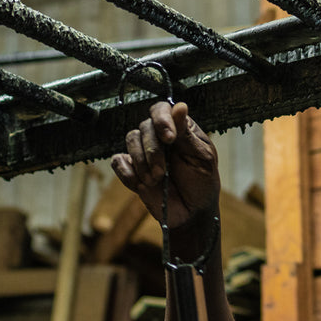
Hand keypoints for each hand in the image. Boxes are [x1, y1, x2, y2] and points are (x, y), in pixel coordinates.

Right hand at [111, 101, 219, 231]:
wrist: (191, 213)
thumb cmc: (202, 183)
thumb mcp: (202, 158)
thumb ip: (187, 133)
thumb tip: (180, 106)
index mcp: (178, 128)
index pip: (161, 110)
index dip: (161, 120)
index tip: (169, 139)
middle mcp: (158, 137)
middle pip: (144, 127)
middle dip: (152, 150)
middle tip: (162, 172)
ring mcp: (143, 153)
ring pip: (130, 141)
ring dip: (142, 162)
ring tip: (156, 180)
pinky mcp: (131, 170)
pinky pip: (118, 162)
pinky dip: (127, 173)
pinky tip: (142, 184)